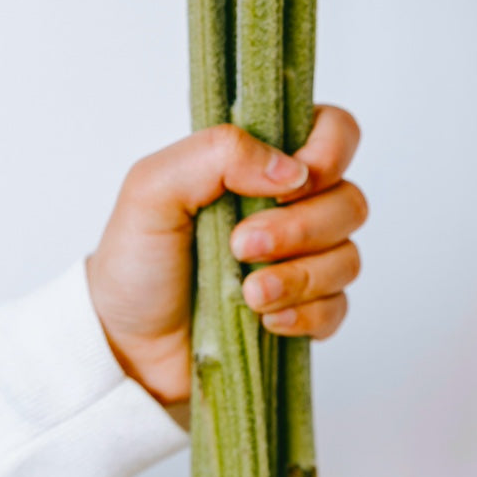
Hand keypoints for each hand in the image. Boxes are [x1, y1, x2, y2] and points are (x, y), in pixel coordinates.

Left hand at [86, 106, 365, 405]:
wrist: (126, 347)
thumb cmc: (135, 260)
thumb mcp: (153, 188)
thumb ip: (217, 153)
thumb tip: (290, 170)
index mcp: (258, 161)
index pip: (334, 130)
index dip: (329, 154)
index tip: (288, 186)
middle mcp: (289, 205)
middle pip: (349, 200)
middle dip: (301, 227)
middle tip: (242, 246)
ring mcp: (301, 259)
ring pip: (347, 256)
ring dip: (300, 276)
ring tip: (247, 293)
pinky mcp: (304, 310)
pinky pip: (338, 307)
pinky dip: (305, 314)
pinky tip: (265, 319)